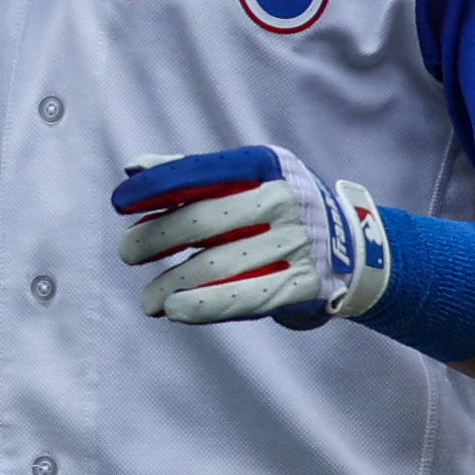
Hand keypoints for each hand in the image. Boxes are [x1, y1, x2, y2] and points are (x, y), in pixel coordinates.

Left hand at [113, 144, 392, 331]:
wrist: (355, 249)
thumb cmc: (280, 211)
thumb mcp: (250, 180)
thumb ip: (195, 174)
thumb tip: (134, 167)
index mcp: (267, 164)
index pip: (201, 171)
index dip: (156, 186)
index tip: (119, 202)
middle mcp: (286, 198)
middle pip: (203, 220)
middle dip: (155, 238)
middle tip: (127, 253)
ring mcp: (298, 241)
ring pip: (218, 264)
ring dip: (172, 283)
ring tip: (147, 299)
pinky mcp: (306, 283)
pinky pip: (247, 297)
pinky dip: (205, 305)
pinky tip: (175, 310)